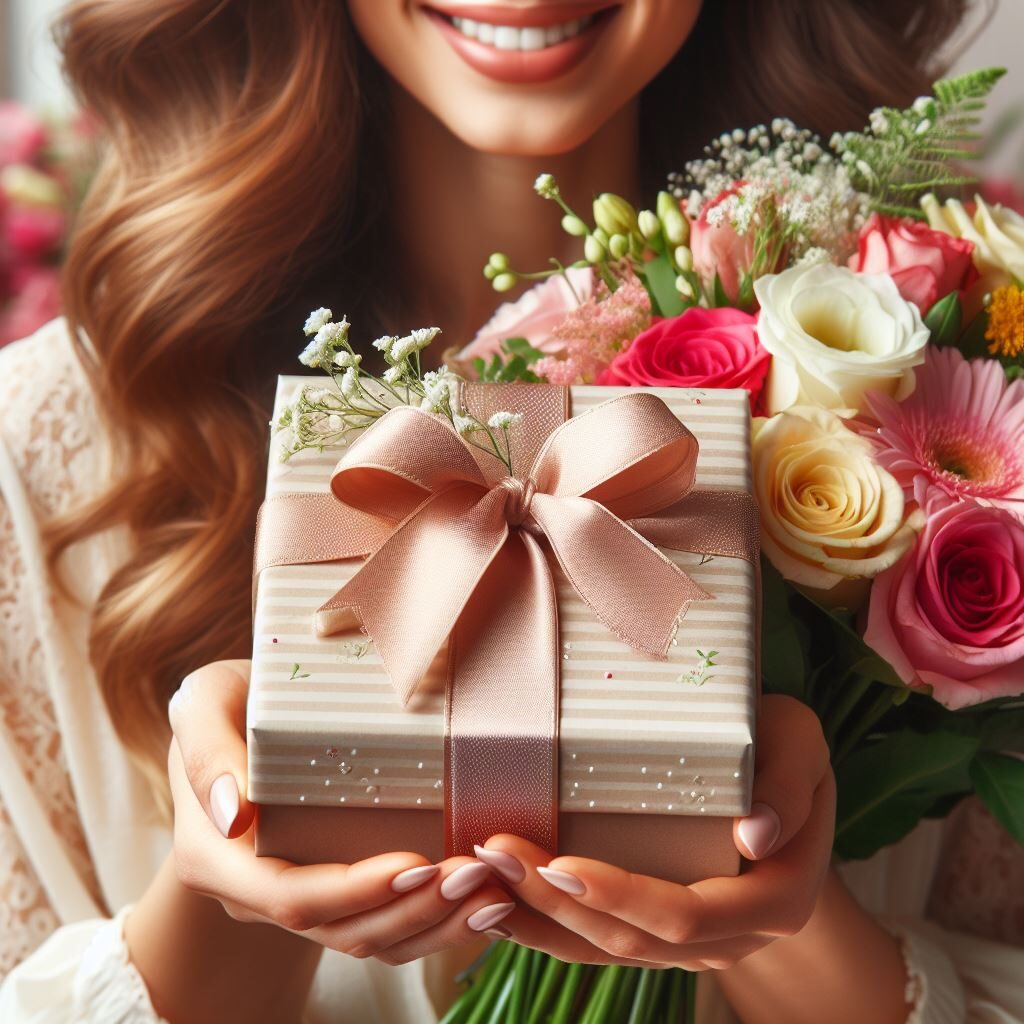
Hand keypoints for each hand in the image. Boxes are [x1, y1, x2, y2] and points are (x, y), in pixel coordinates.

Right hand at [168, 659, 513, 963]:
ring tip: (494, 893)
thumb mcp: (203, 704)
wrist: (233, 725)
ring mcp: (297, 901)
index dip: (357, 890)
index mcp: (219, 859)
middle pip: (342, 929)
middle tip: (479, 875)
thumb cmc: (224, 704)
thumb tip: (236, 817)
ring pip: (371, 940)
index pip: (291, 897)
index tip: (418, 863)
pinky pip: (384, 927)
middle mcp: (255, 895)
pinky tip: (481, 903)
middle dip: (416, 909)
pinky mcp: (333, 894)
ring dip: (436, 924)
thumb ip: (207, 751)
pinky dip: (435, 923)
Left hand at [473, 694, 834, 969]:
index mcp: (773, 902)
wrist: (786, 780)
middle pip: (633, 938)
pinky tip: (500, 903)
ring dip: (539, 918)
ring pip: (605, 949)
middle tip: (495, 853)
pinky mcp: (659, 929)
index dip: (621, 897)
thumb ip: (788, 785)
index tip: (558, 864)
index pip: (687, 915)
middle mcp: (732, 937)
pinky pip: (598, 940)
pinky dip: (547, 926)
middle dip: (556, 903)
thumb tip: (756, 835)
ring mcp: (693, 942)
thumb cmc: (787, 748)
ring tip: (481, 876)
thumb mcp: (802, 745)